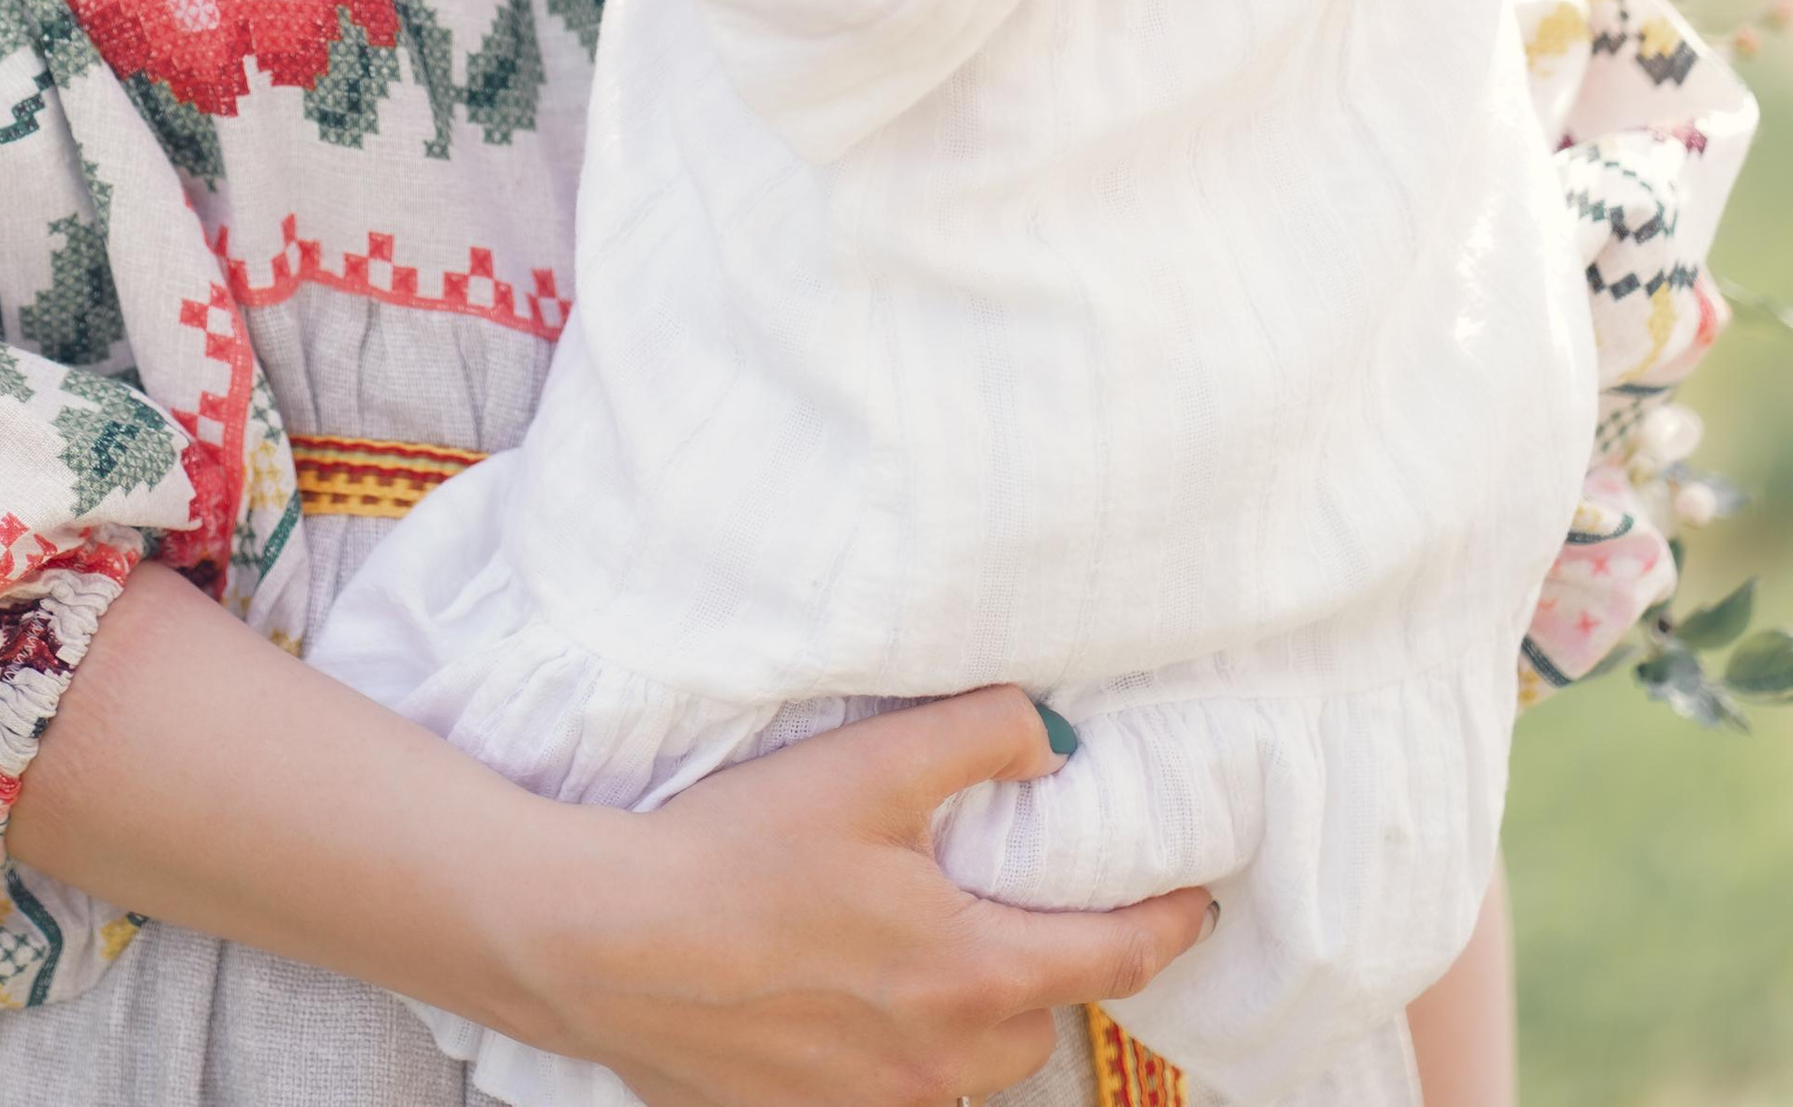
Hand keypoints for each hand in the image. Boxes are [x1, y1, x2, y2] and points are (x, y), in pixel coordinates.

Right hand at [525, 690, 1213, 1106]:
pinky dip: (910, 1040)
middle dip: (1060, 964)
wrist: (609, 944)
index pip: (1116, 961)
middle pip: (1044, 1016)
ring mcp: (876, 1101)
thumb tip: (1055, 740)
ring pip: (976, 1063)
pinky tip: (859, 988)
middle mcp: (942, 1059)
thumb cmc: (736, 852)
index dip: (1168, 927)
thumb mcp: (867, 765)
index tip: (1197, 901)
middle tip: (1042, 902)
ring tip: (947, 943)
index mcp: (972, 973)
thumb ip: (978, 736)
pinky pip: (900, 1085)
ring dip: (983, 1010)